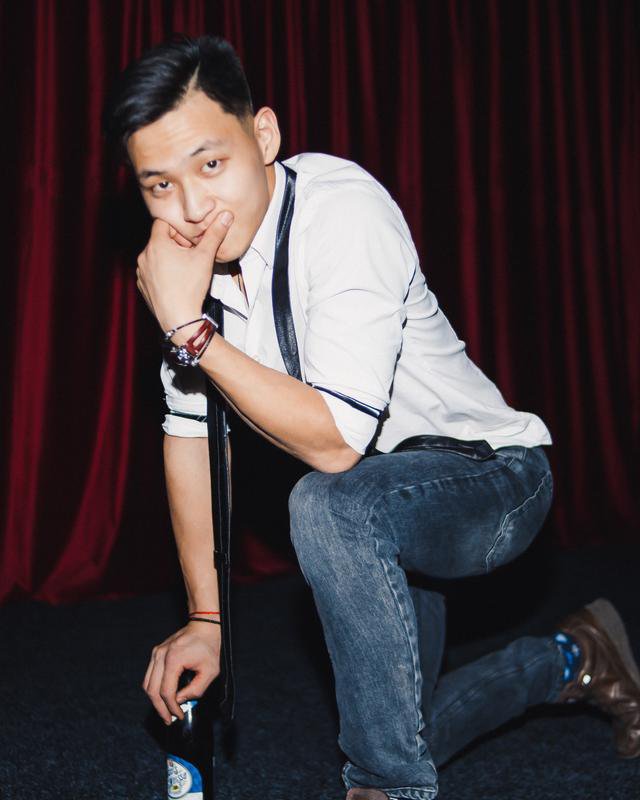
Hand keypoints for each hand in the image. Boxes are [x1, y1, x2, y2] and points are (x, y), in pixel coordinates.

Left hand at [135, 210, 233, 332]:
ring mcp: (141, 273)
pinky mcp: (142, 286)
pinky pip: (152, 272)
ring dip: (168, 258)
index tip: (190, 239)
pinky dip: (162, 273)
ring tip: (185, 270)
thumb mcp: (205, 257)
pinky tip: (176, 282)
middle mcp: (144, 256)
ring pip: (156, 257)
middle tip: (191, 255)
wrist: (179, 320)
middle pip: (160, 240)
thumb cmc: (190, 288)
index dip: (179, 228)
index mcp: (156, 244)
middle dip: (175, 244)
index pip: (164, 223)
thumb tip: (226, 215)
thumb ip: (215, 234)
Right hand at [142, 621, 221, 724]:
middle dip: (160, 708)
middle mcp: (161, 656)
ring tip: (165, 711)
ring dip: (155, 700)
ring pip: (147, 684)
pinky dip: (154, 688)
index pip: (166, 691)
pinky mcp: (156, 653)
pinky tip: (163, 696)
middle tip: (169, 719)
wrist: (204, 625)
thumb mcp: (210, 671)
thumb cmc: (209, 646)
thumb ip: (196, 689)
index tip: (179, 715)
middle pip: (152, 690)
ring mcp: (156, 653)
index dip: (171, 708)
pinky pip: (150, 676)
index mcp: (173, 659)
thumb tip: (180, 700)